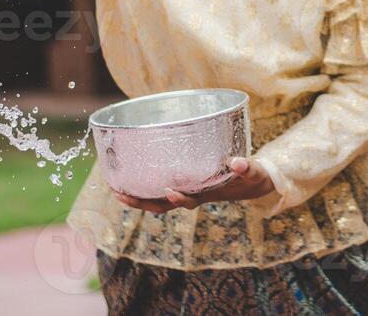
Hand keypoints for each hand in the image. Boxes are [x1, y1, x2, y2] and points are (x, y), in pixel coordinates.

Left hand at [112, 157, 276, 212]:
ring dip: (136, 196)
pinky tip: (129, 173)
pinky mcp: (184, 181)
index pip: (189, 200)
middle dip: (141, 202)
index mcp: (208, 193)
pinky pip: (160, 186)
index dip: (178, 198)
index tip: (170, 191)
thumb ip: (246, 167)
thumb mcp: (253, 171)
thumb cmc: (251, 175)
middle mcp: (193, 194)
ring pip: (157, 199)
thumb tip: (237, 161)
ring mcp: (186, 189)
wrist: (251, 181)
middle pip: (163, 204)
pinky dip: (144, 183)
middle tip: (119, 195)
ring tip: (115, 189)